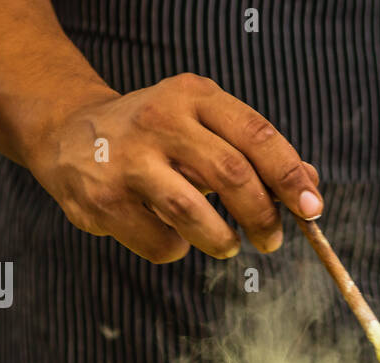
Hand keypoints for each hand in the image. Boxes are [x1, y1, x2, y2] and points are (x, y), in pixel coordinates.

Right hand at [24, 74, 321, 262]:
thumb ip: (256, 154)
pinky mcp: (103, 200)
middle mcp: (160, 120)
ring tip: (227, 244)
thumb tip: (311, 189)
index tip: (311, 209)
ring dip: (222, 241)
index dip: (290, 176)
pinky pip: (161, 243)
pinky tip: (172, 236)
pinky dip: (178, 249)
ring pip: (193, 213)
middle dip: (262, 216)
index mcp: (193, 96)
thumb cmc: (157, 137)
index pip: (257, 135)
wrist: (67, 134)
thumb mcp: (203, 126)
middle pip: (231, 174)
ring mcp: (127, 160)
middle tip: (272, 240)